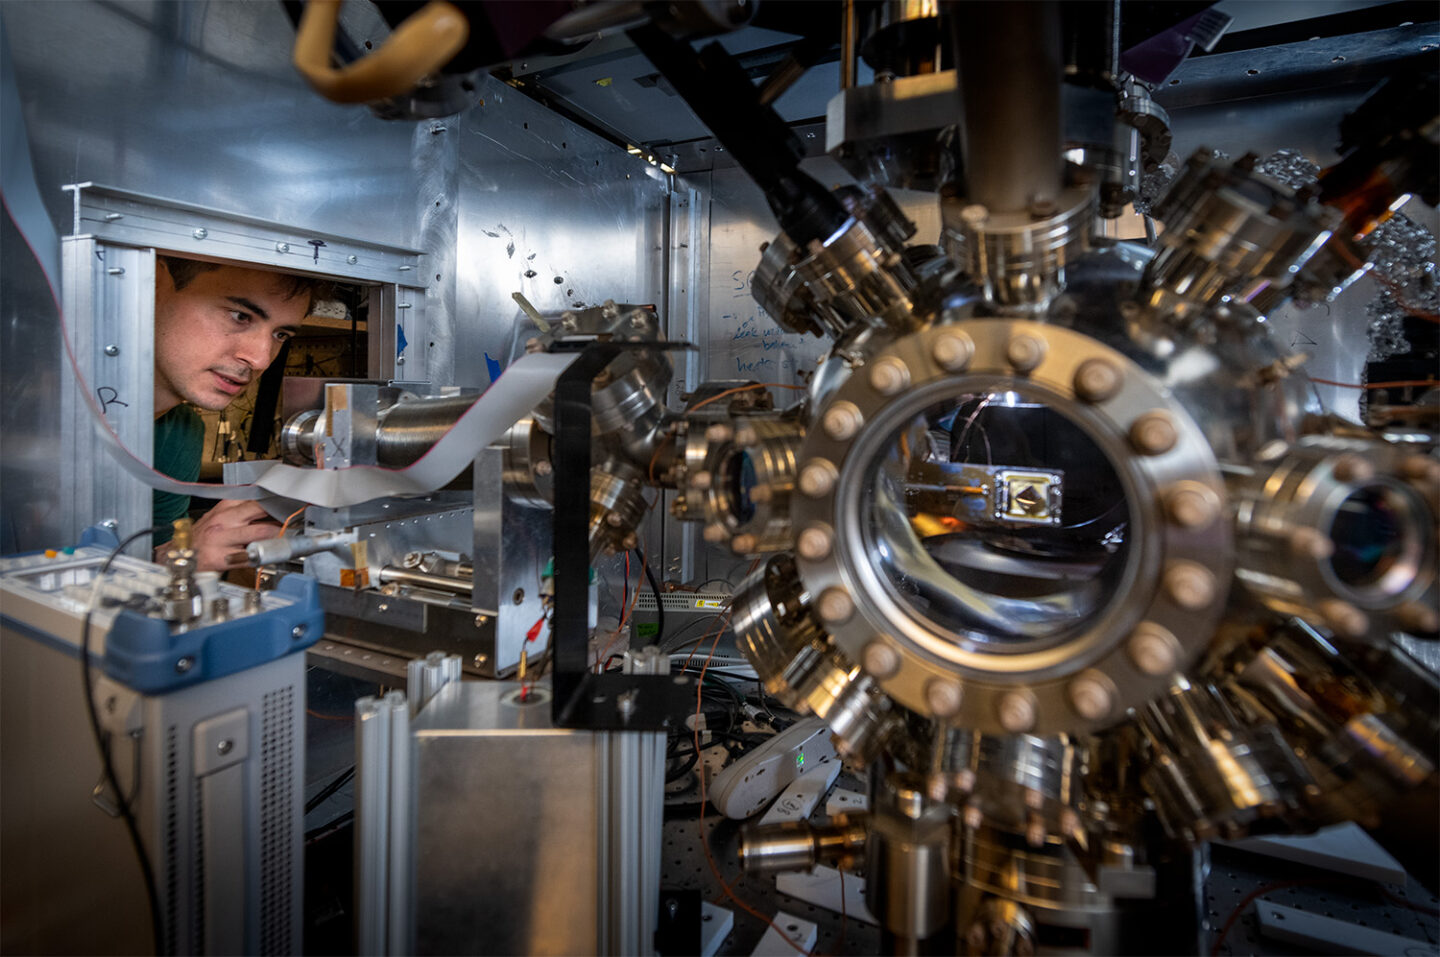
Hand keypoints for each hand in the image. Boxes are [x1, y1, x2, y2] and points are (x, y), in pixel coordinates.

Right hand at [156, 500, 281, 572]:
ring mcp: (223, 540)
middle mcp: (224, 521)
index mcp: (225, 508)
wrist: (180, 555)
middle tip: (298, 516)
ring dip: (280, 534)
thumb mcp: (220, 516)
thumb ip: (242, 509)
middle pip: (260, 511)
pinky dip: (265, 555)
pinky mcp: (223, 558)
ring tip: (292, 535)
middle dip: (282, 513)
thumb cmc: (204, 536)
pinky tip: (275, 554)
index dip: (276, 499)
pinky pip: (250, 556)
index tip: (293, 500)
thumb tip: (270, 505)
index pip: (255, 498)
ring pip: (259, 533)